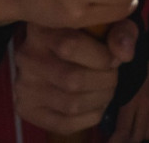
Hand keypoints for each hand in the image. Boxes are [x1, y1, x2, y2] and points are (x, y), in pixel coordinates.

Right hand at [14, 20, 138, 133]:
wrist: (57, 54)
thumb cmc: (88, 36)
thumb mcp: (106, 25)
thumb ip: (120, 32)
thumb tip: (123, 54)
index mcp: (44, 28)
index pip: (70, 46)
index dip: (102, 57)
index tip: (115, 59)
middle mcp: (27, 57)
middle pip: (73, 79)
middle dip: (105, 81)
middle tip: (112, 76)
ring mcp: (24, 85)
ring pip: (71, 104)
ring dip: (100, 99)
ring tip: (106, 89)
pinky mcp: (27, 109)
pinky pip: (65, 123)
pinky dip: (90, 116)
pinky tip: (96, 104)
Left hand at [110, 62, 148, 142]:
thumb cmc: (128, 65)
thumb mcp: (116, 81)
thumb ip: (111, 100)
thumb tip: (104, 119)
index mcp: (131, 99)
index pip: (123, 131)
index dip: (115, 141)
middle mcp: (146, 104)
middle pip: (137, 136)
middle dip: (127, 141)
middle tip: (119, 139)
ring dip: (140, 135)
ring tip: (131, 134)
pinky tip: (145, 126)